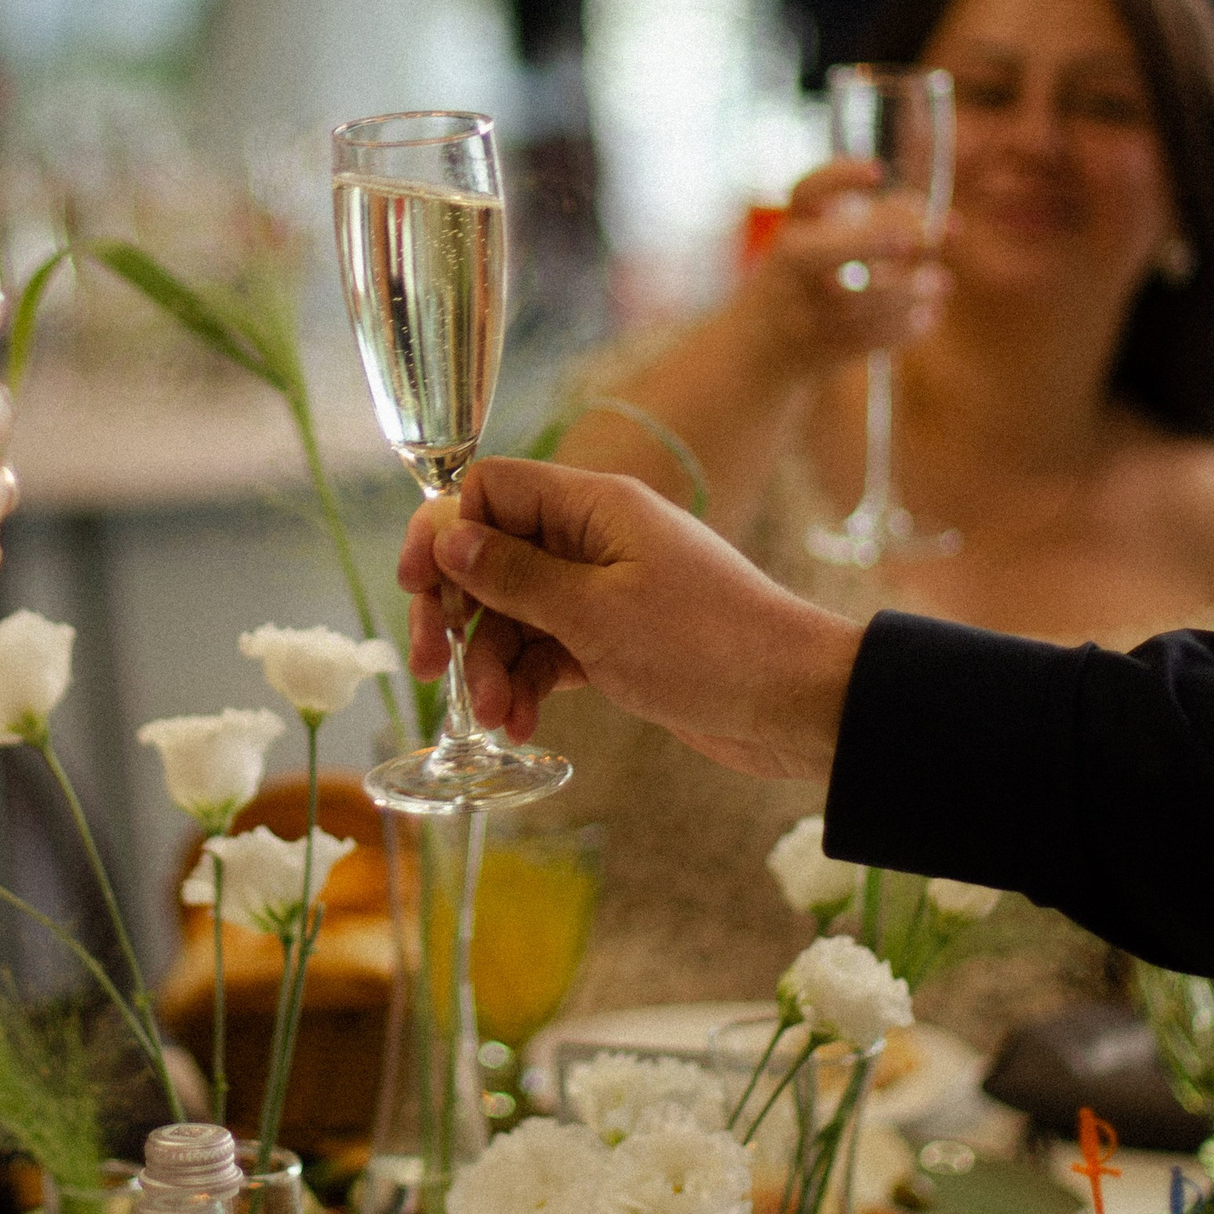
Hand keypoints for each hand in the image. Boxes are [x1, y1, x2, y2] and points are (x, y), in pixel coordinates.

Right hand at [396, 457, 858, 781]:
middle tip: (430, 668)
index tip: (418, 591)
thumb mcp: (596, 613)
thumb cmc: (707, 646)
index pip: (490, 490)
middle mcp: (597, 538)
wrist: (796, 704)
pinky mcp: (619, 639)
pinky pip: (549, 650)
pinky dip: (528, 684)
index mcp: (595, 506)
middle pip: (492, 556)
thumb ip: (515, 575)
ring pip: (517, 613)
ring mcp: (608, 590)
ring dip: (493, 664)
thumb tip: (447, 535)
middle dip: (456, 612)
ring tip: (495, 718)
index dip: (442, 532)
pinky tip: (520, 724)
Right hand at [735, 157, 945, 377]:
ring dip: (908, 290)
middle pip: (829, 250)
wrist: (757, 348)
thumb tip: (926, 212)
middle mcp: (790, 269)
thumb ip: (873, 220)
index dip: (840, 177)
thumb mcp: (820, 244)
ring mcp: (802, 312)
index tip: (879, 170)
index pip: (804, 194)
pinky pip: (868, 338)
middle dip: (881, 241)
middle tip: (931, 236)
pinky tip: (926, 315)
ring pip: (859, 300)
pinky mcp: (819, 349)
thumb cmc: (803, 282)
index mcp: (790, 231)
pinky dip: (904, 327)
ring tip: (939, 282)